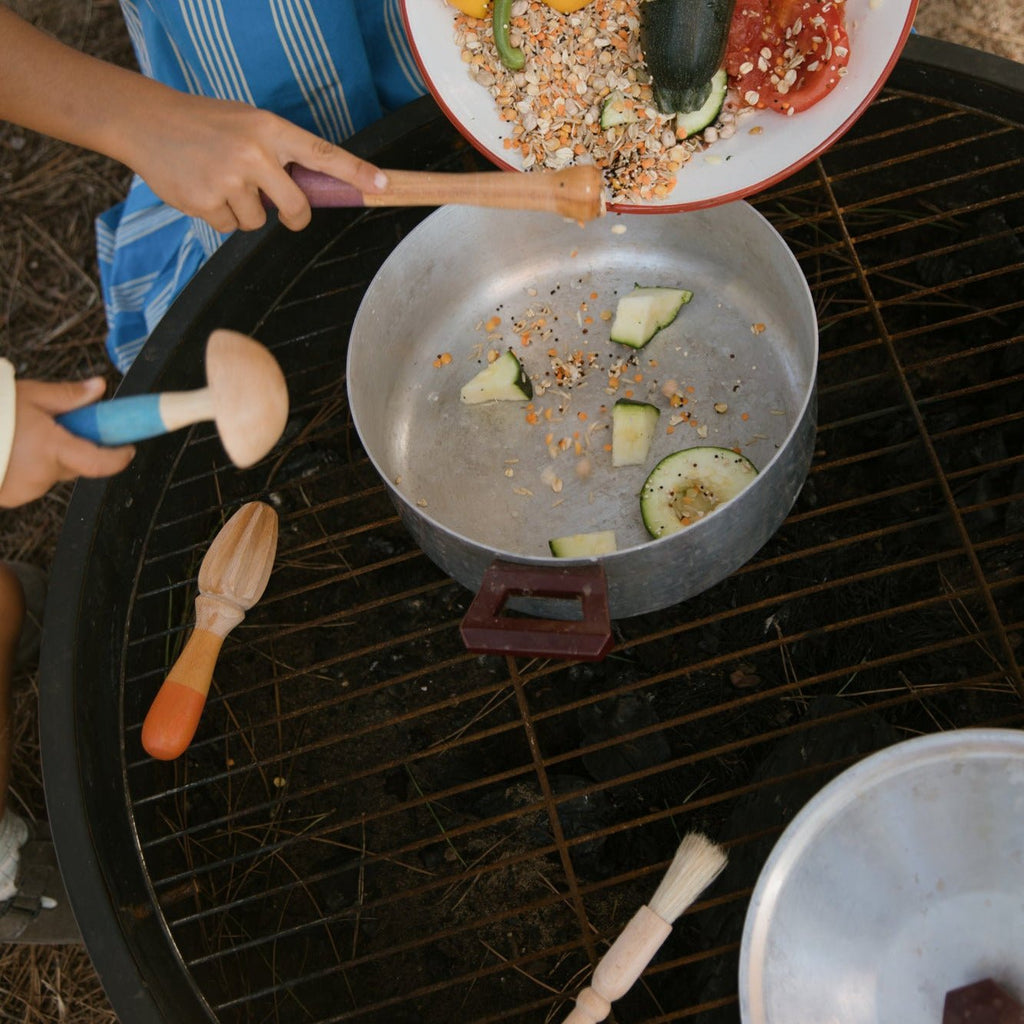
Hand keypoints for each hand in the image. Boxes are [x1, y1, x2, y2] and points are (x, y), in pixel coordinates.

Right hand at [0, 9, 384, 238]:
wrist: (146, 122)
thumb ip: (280, 153)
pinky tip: (202, 190)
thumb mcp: (248, 124)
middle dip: (293, 216)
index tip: (383, 186)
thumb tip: (314, 190)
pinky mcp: (207, 202)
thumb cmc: (206, 124)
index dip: (355, 174)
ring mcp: (230, 179)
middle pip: (297, 208)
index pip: (323, 154)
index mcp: (269, 129)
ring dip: (245, 211)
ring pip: (260, 222)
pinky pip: (230, 228)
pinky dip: (220, 216)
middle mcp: (254, 153)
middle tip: (280, 207)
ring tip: (220, 181)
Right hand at [0, 378, 135, 507]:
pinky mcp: (6, 498)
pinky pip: (28, 483)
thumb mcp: (28, 395)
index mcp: (53, 449)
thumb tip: (99, 388)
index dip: (119, 457)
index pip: (101, 463)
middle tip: (53, 427)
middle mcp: (41, 476)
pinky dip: (24, 468)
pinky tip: (7, 451)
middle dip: (72, 448)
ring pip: (50, 475)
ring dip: (46, 459)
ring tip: (18, 437)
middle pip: (74, 465)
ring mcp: (22, 491)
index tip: (127, 449)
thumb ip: (67, 396)